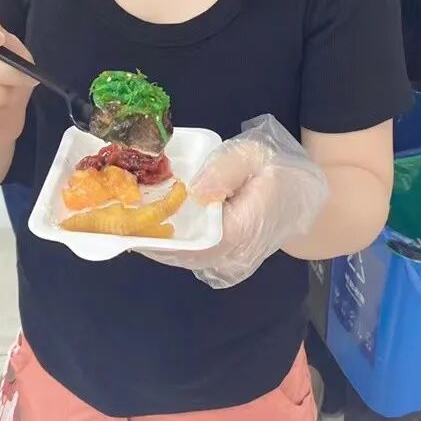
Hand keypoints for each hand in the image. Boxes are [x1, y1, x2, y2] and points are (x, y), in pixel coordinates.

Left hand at [138, 116, 328, 288]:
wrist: (305, 199)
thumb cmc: (279, 173)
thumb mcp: (255, 157)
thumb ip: (226, 170)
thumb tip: (195, 191)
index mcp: (241, 232)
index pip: (193, 242)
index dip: (157, 235)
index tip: (129, 222)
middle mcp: (232, 257)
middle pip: (180, 254)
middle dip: (147, 237)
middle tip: (115, 217)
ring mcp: (227, 263)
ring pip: (182, 257)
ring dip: (153, 240)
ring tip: (123, 218)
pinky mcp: (222, 261)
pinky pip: (189, 255)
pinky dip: (167, 241)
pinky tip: (148, 223)